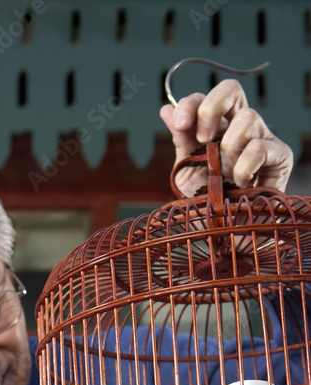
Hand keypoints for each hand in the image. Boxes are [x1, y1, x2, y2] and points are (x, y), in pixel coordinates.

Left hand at [159, 79, 292, 193]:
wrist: (227, 231)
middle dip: (211, 108)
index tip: (180, 125)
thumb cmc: (209, 201)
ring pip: (248, 117)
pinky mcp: (279, 156)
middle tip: (203, 140)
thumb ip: (181, 141)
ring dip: (229, 145)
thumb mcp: (187, 172)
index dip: (191, 104)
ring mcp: (261, 137)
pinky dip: (244, 166)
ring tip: (224, 172)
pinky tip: (239, 182)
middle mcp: (239, 127)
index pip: (204, 99)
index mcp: (216, 127)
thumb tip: (166, 109)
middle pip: (231, 90)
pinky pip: (260, 147)